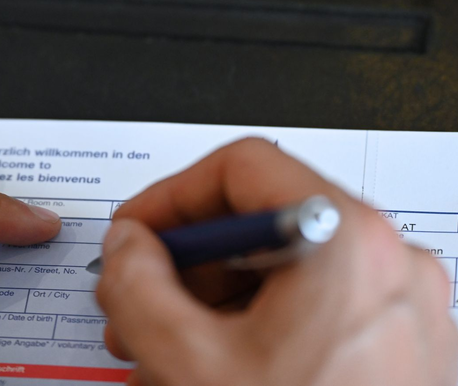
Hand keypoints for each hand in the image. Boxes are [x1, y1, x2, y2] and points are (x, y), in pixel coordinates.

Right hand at [96, 138, 457, 385]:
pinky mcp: (402, 343)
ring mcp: (403, 305)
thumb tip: (128, 246)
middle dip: (185, 258)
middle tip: (140, 292)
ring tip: (167, 342)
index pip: (241, 168)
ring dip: (213, 295)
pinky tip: (216, 363)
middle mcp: (389, 263)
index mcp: (346, 244)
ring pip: (284, 266)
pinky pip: (313, 304)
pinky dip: (256, 320)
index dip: (171, 196)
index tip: (136, 231)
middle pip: (262, 219)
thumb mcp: (186, 363)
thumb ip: (135, 283)